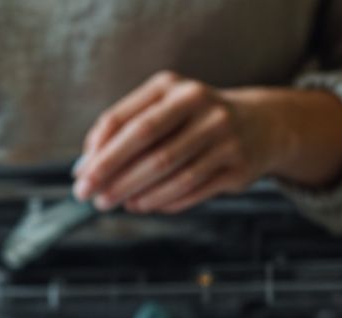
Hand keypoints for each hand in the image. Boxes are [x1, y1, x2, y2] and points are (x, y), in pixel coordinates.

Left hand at [73, 72, 341, 213]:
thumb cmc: (194, 119)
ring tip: (113, 203)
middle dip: (112, 173)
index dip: (99, 150)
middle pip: (147, 143)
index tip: (80, 175)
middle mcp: (201, 105)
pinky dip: (163, 201)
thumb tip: (84, 165)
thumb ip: (122, 130)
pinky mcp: (238, 167)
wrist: (262, 125)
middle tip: (89, 196)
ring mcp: (223, 135)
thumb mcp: (162, 109)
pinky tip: (143, 205)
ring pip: (170, 171)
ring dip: (135, 192)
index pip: (126, 119)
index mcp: (173, 87)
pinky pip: (192, 189)